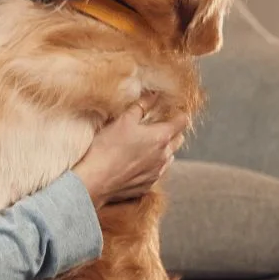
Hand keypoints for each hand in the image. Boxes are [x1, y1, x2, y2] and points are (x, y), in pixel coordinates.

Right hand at [72, 94, 189, 207]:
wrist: (96, 179)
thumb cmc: (109, 148)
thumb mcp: (124, 119)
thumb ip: (142, 105)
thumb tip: (153, 95)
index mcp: (161, 137)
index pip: (182, 121)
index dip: (179, 114)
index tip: (173, 111)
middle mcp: (164, 156)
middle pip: (179, 139)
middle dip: (172, 131)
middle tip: (157, 125)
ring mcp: (157, 172)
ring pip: (168, 157)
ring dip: (162, 149)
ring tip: (145, 144)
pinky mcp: (147, 185)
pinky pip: (156, 171)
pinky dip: (151, 164)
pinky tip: (136, 161)